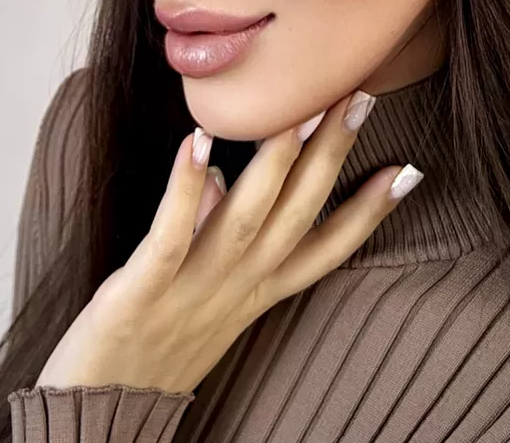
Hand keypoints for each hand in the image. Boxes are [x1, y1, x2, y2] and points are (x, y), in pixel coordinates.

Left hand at [35, 89, 421, 393]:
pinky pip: (169, 236)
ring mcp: (192, 288)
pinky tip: (197, 143)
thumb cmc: (155, 340)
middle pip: (297, 216)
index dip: (369, 212)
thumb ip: (223, 234)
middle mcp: (237, 286)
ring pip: (247, 220)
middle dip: (331, 156)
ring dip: (274, 163)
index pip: (326, 248)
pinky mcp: (142, 290)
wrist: (100, 414)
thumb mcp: (208, 291)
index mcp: (258, 290)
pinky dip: (185, 191)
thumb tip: (224, 172)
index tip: (408, 170)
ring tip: (296, 111)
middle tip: (359, 99)